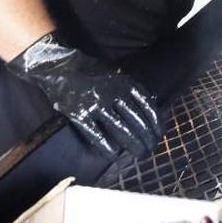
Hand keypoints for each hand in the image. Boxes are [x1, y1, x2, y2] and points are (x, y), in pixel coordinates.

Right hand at [8, 33, 162, 156]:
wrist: (61, 68)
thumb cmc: (94, 75)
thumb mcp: (117, 76)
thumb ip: (132, 92)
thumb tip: (152, 111)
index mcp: (125, 83)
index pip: (147, 107)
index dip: (156, 124)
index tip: (160, 135)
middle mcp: (114, 93)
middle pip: (137, 122)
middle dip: (146, 138)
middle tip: (149, 149)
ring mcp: (96, 104)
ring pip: (121, 129)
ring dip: (133, 144)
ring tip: (139, 154)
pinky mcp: (80, 114)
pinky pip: (96, 134)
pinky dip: (107, 146)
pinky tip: (114, 154)